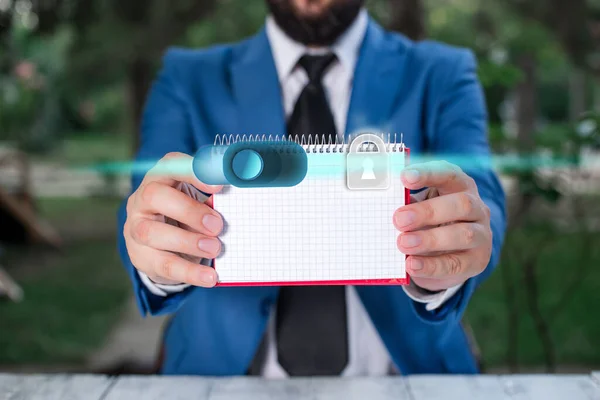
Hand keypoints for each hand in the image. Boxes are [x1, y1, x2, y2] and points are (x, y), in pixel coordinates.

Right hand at [124, 152, 222, 286]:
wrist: (161, 246)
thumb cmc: (185, 215)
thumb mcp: (198, 202)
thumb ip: (212, 199)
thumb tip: (238, 198)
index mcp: (161, 178)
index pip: (170, 165)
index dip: (193, 172)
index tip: (219, 186)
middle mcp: (142, 199)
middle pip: (155, 196)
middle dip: (188, 210)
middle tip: (217, 225)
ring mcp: (135, 227)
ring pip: (152, 232)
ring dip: (188, 241)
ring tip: (215, 249)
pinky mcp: (140, 256)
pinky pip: (163, 264)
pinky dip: (190, 272)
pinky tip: (209, 277)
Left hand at [393, 161, 492, 291]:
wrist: (449, 256)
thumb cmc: (430, 223)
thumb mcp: (419, 209)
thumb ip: (407, 204)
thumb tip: (383, 203)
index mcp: (460, 187)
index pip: (449, 174)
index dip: (428, 174)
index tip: (404, 177)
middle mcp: (477, 208)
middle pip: (460, 204)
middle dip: (427, 211)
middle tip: (399, 219)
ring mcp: (481, 235)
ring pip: (464, 235)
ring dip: (430, 239)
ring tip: (403, 243)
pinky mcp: (476, 261)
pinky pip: (455, 264)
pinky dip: (431, 265)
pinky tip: (411, 265)